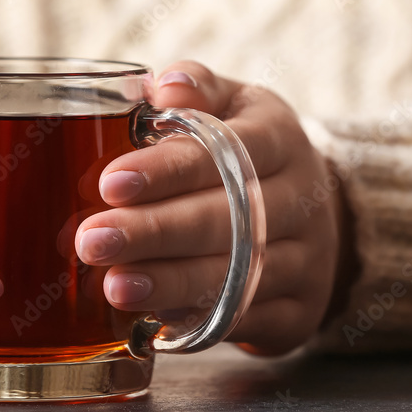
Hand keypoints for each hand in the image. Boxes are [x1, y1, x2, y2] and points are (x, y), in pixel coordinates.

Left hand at [76, 61, 350, 354]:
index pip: (228, 151)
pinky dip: (200, 323)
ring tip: (115, 286)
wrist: (319, 214)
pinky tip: (153, 321)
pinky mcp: (299, 313)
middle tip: (92, 241)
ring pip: (238, 277)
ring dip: (172, 284)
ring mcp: (308, 260)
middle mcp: (304, 199)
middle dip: (156, 232)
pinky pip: (247, 322)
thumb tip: (163, 87)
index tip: (110, 183)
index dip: (168, 170)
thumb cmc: (246, 151)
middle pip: (229, 220)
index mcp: (282, 137)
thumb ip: (194, 90)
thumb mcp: (231, 106)